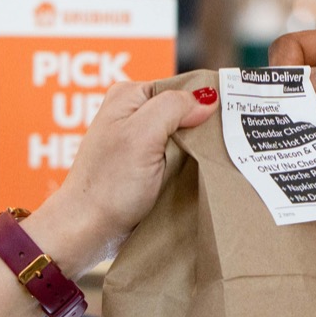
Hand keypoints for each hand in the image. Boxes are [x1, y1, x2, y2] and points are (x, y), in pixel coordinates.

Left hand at [24, 81, 216, 273]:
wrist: (87, 228)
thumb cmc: (108, 184)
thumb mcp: (141, 135)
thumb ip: (173, 107)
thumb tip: (207, 99)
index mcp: (130, 95)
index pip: (183, 88)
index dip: (205, 104)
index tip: (227, 123)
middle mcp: (134, 113)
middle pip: (186, 112)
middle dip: (202, 129)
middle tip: (221, 148)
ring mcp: (139, 140)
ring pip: (185, 136)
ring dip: (197, 150)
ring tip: (208, 164)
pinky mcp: (145, 165)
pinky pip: (177, 157)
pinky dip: (189, 165)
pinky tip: (196, 174)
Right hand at [268, 28, 315, 182]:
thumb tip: (312, 81)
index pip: (290, 48)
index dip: (284, 70)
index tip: (292, 99)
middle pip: (275, 82)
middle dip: (279, 105)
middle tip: (291, 129)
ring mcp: (311, 107)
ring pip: (277, 113)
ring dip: (283, 130)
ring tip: (294, 149)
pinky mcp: (310, 135)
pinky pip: (288, 138)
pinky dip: (289, 148)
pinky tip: (295, 160)